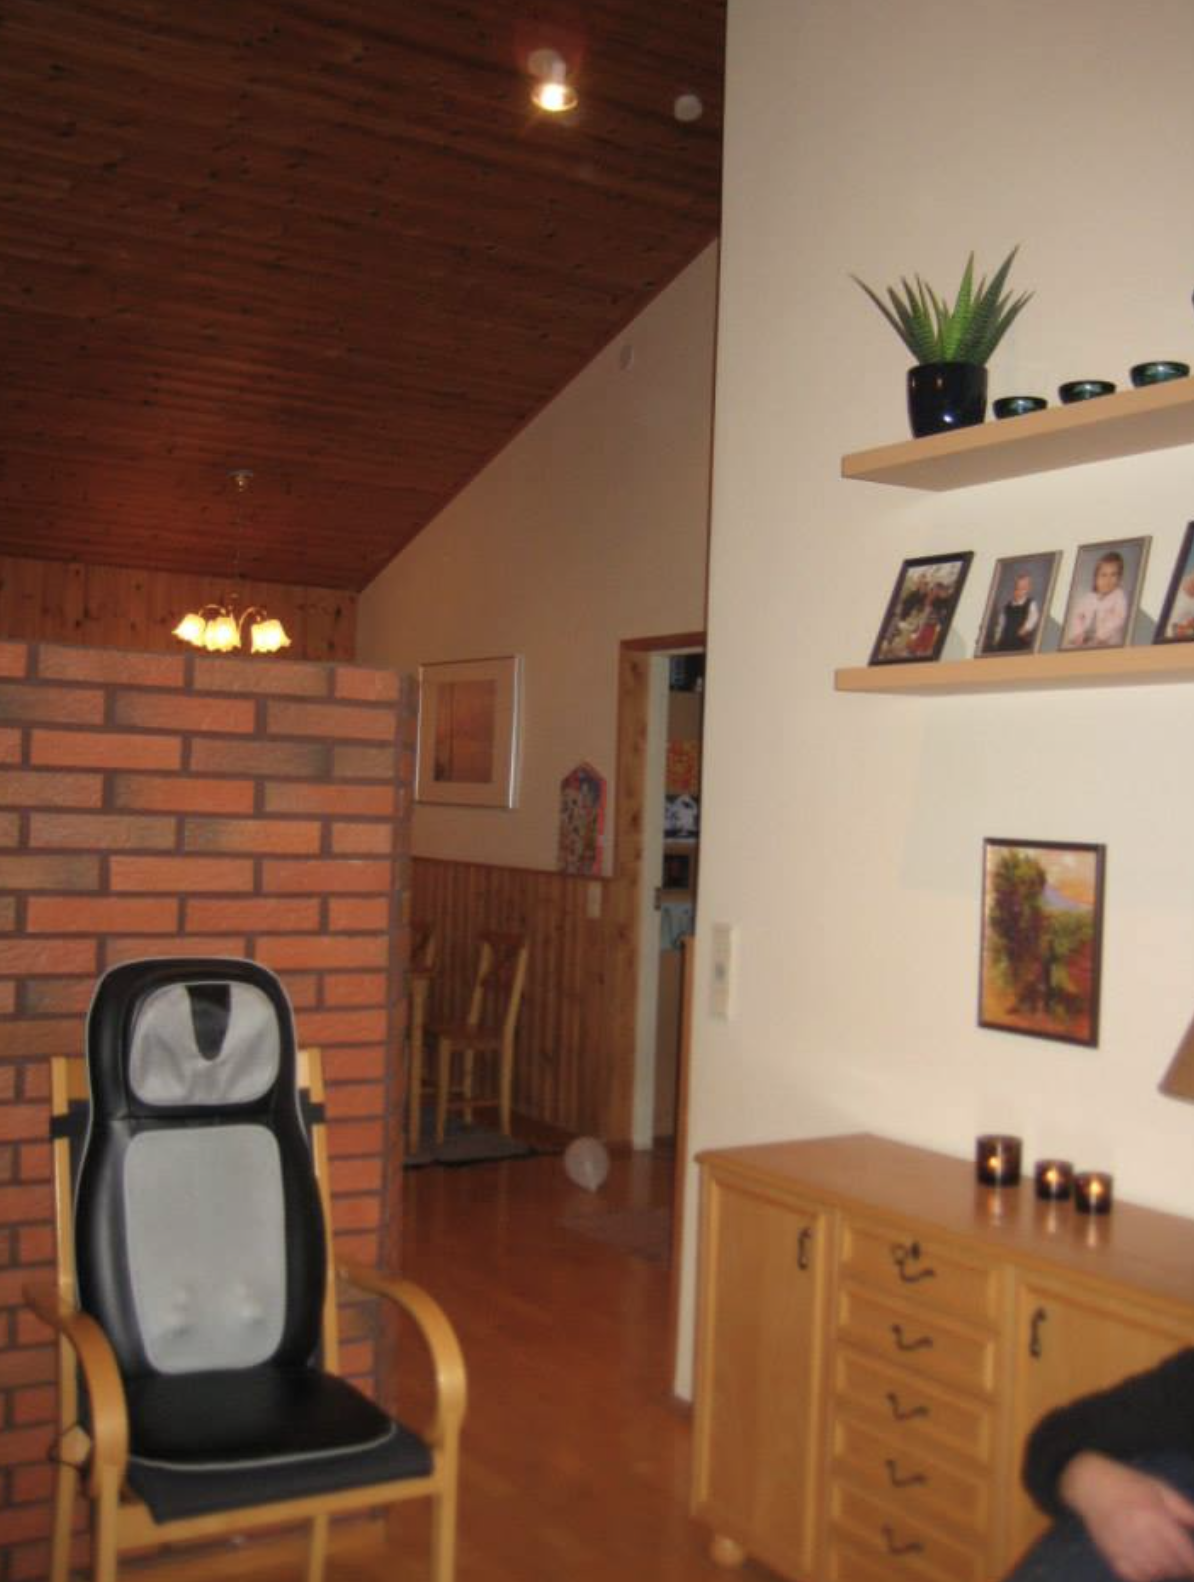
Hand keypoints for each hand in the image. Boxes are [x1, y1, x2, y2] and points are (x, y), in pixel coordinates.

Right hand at [1060, 1451, 1193, 1579]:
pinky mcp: (1110, 1553)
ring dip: (1165, 1571)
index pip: (1184, 1552)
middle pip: (1171, 1565)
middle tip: (1181, 1561)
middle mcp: (1139, 1533)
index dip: (1193, 1564)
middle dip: (1181, 1567)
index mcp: (1154, 1515)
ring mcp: (1124, 1545)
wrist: (1089, 1482)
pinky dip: (1145, 1575)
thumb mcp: (1158, 1488)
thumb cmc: (1127, 1483)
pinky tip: (1149, 1567)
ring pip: (1154, 1573)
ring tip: (1165, 1561)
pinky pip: (1133, 1575)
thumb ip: (1184, 1509)